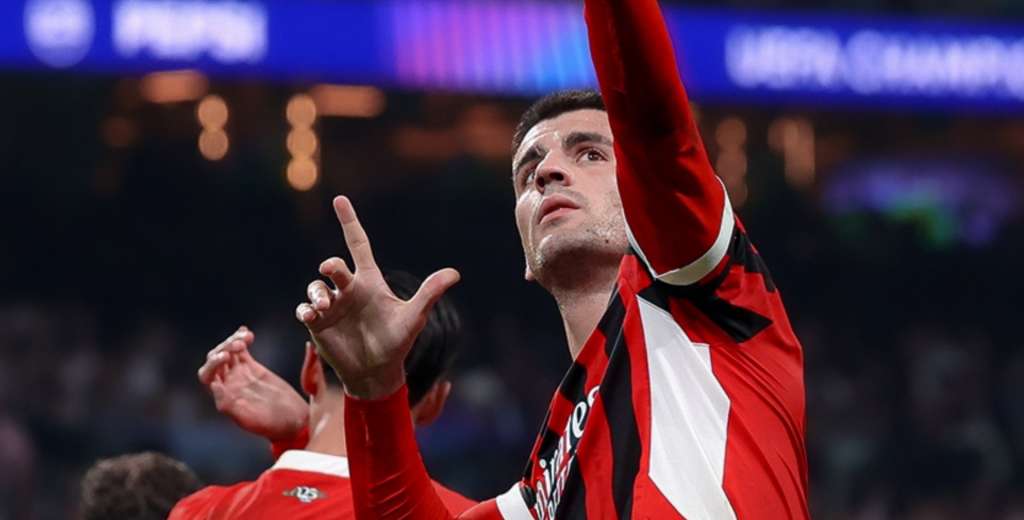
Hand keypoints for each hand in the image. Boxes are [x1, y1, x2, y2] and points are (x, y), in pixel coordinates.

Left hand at [197, 326, 308, 441]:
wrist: (293, 421)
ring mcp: (240, 375)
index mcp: (224, 396)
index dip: (213, 364)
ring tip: (246, 336)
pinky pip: (242, 351)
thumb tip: (213, 385)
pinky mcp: (253, 368)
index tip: (226, 357)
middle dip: (223, 348)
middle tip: (238, 344)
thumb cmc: (272, 425)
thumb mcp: (249, 419)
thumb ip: (228, 404)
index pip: (207, 375)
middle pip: (215, 359)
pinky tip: (247, 333)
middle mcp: (229, 384)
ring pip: (228, 352)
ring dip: (233, 341)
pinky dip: (242, 340)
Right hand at [296, 196, 459, 398]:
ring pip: (315, 287)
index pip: (358, 245)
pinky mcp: (318, 324)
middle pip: (334, 266)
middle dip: (330, 266)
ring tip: (325, 306)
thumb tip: (455, 273)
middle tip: (331, 270)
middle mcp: (349, 289)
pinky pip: (304, 310)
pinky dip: (305, 309)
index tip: (340, 200)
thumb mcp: (414, 317)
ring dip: (317, 292)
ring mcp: (332, 306)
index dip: (350, 222)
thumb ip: (429, 293)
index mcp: (369, 281)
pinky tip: (311, 315)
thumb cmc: (397, 341)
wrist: (377, 372)